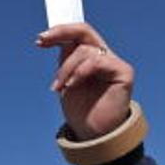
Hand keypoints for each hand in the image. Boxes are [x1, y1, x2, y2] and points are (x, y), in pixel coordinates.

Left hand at [37, 23, 133, 140]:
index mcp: (90, 56)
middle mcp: (104, 55)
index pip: (78, 34)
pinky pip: (98, 61)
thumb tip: (55, 39)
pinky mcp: (124, 72)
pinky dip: (80, 71)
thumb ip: (66, 60)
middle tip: (43, 39)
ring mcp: (114, 63)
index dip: (60, 31)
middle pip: (84, 30)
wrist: (93, 134)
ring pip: (84, 50)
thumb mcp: (66, 80)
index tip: (40, 39)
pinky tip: (71, 85)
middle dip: (61, 32)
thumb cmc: (81, 110)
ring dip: (66, 68)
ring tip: (59, 87)